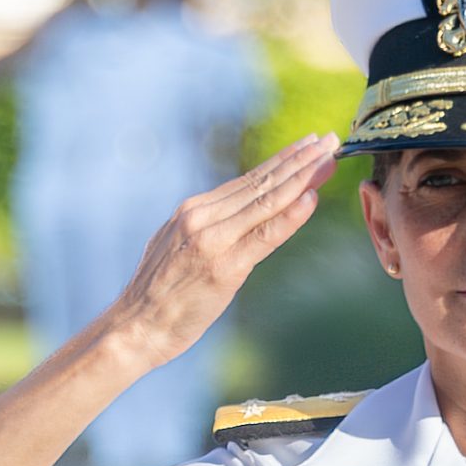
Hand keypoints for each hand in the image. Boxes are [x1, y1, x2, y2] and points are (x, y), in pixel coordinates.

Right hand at [101, 134, 338, 368]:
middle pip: (261, 183)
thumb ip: (207, 228)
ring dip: (302, 178)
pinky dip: (290, 217)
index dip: (282, 161)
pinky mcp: (224, 268)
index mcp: (193, 211)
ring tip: (328, 159)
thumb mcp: (179, 246)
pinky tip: (311, 199)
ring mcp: (213, 241)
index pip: (247, 180)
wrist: (136, 326)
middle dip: (299, 160)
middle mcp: (203, 218)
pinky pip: (265, 236)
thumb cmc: (160, 293)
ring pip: (266, 202)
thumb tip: (237, 216)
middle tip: (329, 139)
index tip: (308, 145)